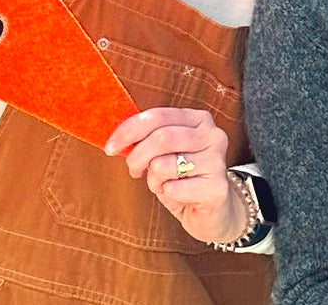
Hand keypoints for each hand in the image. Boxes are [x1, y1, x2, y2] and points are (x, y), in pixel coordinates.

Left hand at [105, 107, 244, 244]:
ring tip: (162, 183)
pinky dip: (167, 193)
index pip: (158, 116)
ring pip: (164, 164)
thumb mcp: (165, 152)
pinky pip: (174, 189)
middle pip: (161, 138)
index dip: (129, 130)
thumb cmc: (184, 178)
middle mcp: (213, 136)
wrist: (214, 211)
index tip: (110, 146)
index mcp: (199, 119)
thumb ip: (148, 138)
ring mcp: (217, 162)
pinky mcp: (216, 189)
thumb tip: (115, 135)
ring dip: (153, 179)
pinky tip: (178, 195)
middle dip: (137, 156)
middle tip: (134, 170)